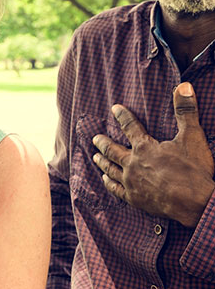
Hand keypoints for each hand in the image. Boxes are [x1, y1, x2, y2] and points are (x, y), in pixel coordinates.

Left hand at [92, 82, 213, 226]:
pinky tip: (105, 180)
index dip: (122, 116)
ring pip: (110, 169)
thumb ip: (186, 110)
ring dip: (102, 162)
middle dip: (103, 142)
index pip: (130, 126)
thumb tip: (183, 86)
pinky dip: (108, 183)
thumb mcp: (192, 136)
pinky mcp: (133, 198)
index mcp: (145, 147)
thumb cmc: (193, 169)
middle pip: (112, 150)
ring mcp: (131, 182)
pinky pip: (115, 189)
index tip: (114, 109)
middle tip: (95, 138)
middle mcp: (132, 163)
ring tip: (95, 157)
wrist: (194, 202)